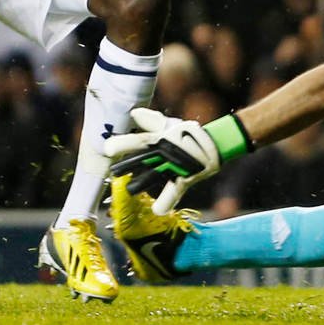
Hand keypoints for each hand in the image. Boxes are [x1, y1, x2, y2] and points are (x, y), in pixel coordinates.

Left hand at [106, 107, 249, 212]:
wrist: (215, 143)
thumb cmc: (188, 133)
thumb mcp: (170, 124)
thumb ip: (151, 121)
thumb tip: (134, 113)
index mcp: (160, 137)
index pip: (139, 140)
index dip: (123, 144)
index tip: (108, 149)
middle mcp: (165, 152)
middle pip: (141, 159)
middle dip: (125, 166)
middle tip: (112, 172)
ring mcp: (175, 165)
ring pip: (154, 177)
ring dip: (140, 184)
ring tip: (128, 189)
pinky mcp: (185, 177)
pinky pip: (174, 191)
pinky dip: (166, 202)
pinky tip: (158, 210)